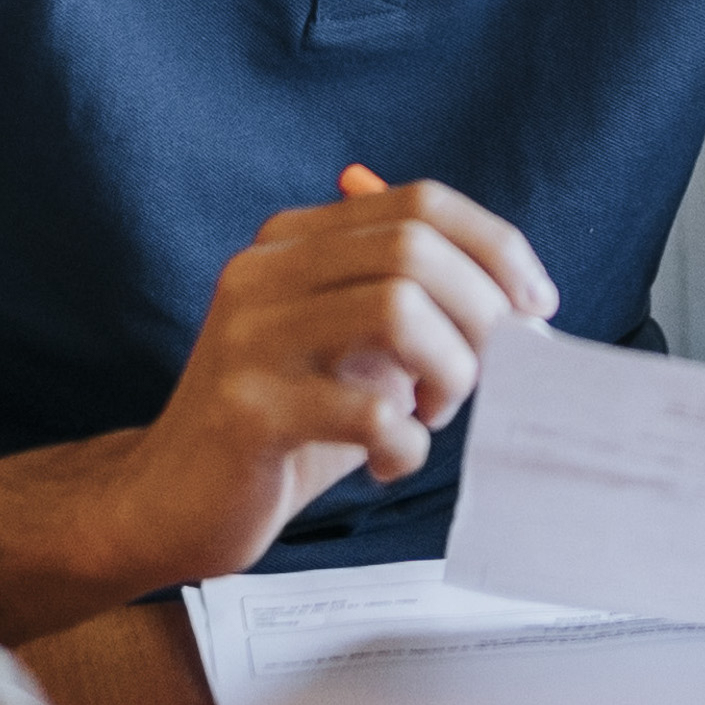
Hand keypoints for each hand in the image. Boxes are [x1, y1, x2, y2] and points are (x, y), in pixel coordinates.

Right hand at [113, 165, 552, 584]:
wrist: (168, 502)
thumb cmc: (284, 425)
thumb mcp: (351, 346)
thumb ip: (417, 305)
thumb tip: (522, 294)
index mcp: (293, 241)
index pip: (421, 202)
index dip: (498, 249)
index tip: (536, 308)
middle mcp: (264, 271)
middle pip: (416, 248)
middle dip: (483, 315)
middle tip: (486, 377)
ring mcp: (248, 337)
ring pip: (398, 310)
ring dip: (449, 372)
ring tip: (432, 415)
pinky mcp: (245, 410)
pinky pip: (368, 410)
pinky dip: (405, 444)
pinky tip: (386, 463)